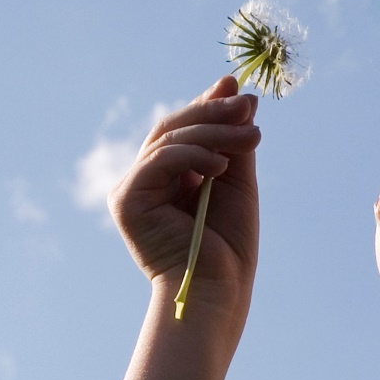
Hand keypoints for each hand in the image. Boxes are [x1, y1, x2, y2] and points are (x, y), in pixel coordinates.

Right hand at [109, 76, 261, 317]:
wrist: (217, 292)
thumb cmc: (229, 248)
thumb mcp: (238, 185)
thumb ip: (235, 144)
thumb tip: (243, 99)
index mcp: (169, 177)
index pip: (184, 131)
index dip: (208, 104)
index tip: (236, 86)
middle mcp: (145, 180)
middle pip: (173, 129)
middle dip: (213, 112)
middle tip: (247, 104)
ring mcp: (132, 190)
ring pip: (169, 141)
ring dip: (214, 132)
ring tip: (253, 136)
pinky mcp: (126, 201)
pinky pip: (160, 161)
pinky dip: (194, 156)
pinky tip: (223, 165)